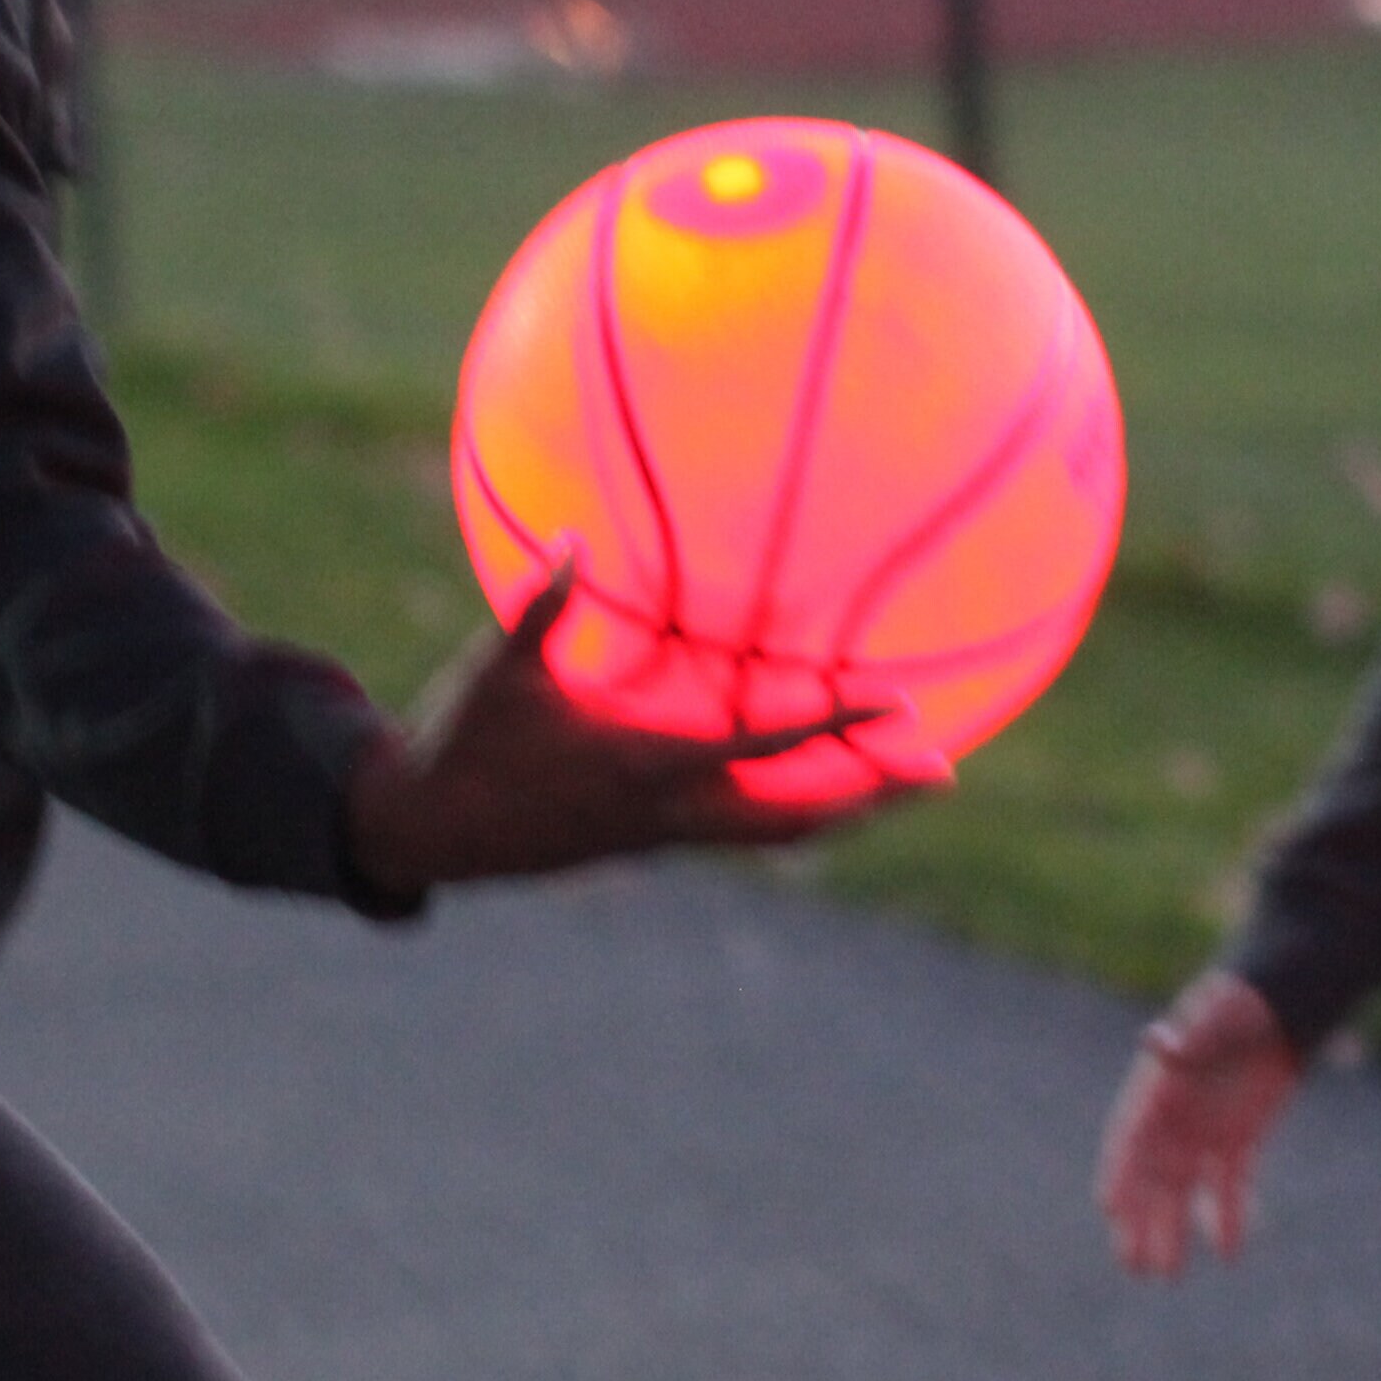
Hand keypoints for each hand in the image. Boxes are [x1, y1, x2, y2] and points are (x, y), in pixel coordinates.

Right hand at [343, 550, 930, 893]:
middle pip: (801, 816)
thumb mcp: (500, 669)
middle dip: (874, 795)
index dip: (837, 723)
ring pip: (780, 835)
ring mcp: (668, 835)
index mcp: (647, 763)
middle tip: (946, 773)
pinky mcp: (656, 841)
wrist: (435, 833)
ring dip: (847, 812)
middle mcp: (672, 811)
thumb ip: (545, 604)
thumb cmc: (467, 739)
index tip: (898, 703)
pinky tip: (825, 792)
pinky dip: (797, 814)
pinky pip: (746, 832)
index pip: (767, 746)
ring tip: (906, 787)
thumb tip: (574, 538)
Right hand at [1096, 969, 1299, 1277]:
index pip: (1130, 1138)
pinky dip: (1228, 1218)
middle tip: (1133, 1266)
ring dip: (1174, 1231)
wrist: (1280, 1005)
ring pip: (1184, 1193)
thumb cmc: (1240, 1003)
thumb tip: (1156, 1041)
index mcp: (1157, 1090)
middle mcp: (1173, 1118)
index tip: (1107, 1207)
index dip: (1119, 1172)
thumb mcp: (1217, 1017)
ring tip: (1166, 1276)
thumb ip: (1190, 1039)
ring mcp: (1203, 1133)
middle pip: (1151, 1179)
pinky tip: (1228, 1255)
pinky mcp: (1237, 1141)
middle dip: (1140, 1222)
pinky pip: (1229, 1186)